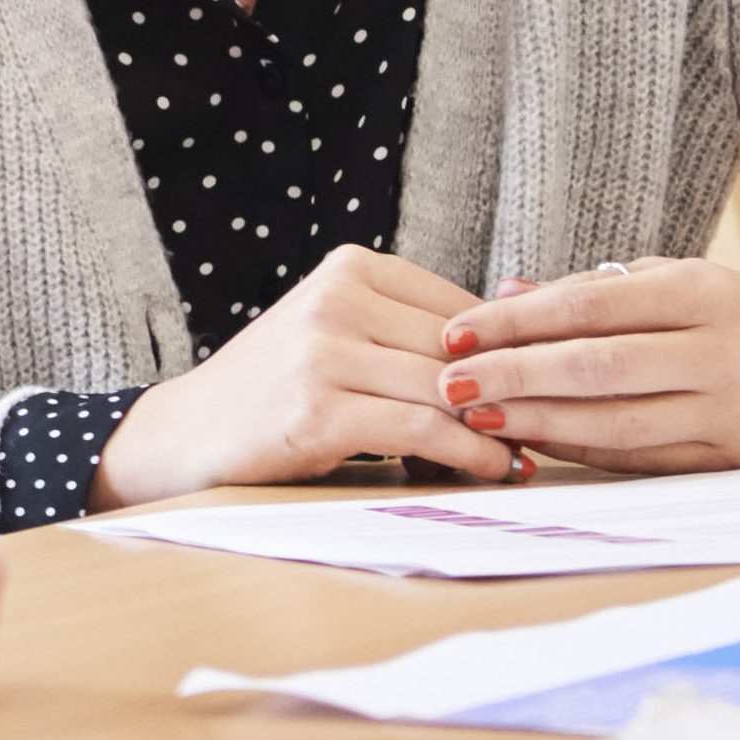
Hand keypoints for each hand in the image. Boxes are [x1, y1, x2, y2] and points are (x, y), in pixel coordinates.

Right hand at [90, 246, 521, 508]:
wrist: (186, 435)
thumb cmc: (277, 390)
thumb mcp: (339, 336)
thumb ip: (411, 332)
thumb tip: (528, 343)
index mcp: (348, 269)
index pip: (466, 308)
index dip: (516, 353)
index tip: (551, 388)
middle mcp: (335, 300)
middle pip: (464, 350)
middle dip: (515, 394)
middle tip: (553, 431)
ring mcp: (322, 353)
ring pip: (450, 390)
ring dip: (502, 429)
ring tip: (528, 455)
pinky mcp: (317, 411)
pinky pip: (424, 429)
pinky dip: (471, 453)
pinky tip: (493, 470)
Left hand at [433, 260, 739, 473]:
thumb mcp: (685, 279)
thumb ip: (597, 289)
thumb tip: (507, 290)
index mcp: (701, 293)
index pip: (591, 307)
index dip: (517, 322)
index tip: (457, 332)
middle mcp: (718, 352)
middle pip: (598, 367)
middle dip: (516, 377)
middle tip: (450, 382)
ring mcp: (730, 411)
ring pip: (617, 422)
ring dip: (539, 424)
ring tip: (477, 418)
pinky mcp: (734, 459)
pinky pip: (643, 458)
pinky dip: (584, 451)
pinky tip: (536, 443)